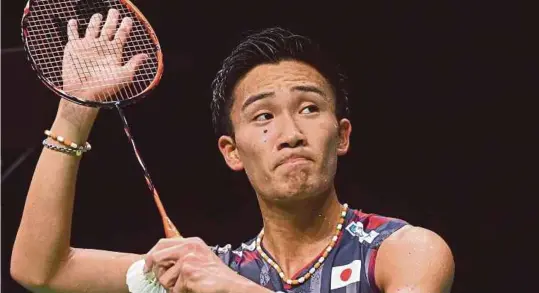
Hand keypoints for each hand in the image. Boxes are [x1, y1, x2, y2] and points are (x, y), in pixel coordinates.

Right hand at [62, 8, 146, 99]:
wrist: (84, 93)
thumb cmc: (105, 87)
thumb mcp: (124, 76)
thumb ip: (134, 64)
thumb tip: (146, 56)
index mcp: (114, 52)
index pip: (122, 35)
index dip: (125, 27)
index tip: (128, 19)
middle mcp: (102, 47)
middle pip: (108, 28)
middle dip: (112, 19)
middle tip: (114, 11)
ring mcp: (88, 46)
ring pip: (92, 29)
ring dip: (95, 21)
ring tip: (98, 15)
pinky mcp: (74, 48)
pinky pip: (73, 34)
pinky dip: (72, 27)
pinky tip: (73, 21)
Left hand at [144, 237, 267, 292]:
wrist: (231, 285)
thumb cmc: (216, 275)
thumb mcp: (200, 257)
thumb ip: (182, 255)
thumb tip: (157, 262)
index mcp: (192, 242)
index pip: (162, 244)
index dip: (151, 256)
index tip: (147, 268)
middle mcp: (189, 248)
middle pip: (157, 259)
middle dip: (159, 274)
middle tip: (169, 282)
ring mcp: (188, 260)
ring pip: (164, 278)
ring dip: (173, 287)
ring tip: (190, 285)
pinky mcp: (188, 273)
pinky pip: (175, 289)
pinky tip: (195, 288)